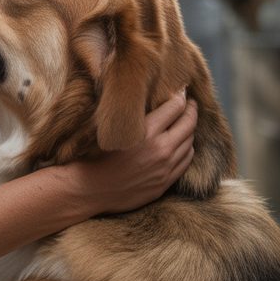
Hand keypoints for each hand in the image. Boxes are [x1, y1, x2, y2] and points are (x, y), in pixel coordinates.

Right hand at [60, 90, 196, 217]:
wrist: (88, 189)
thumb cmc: (93, 154)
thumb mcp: (112, 126)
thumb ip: (134, 113)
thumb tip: (152, 97)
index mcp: (146, 132)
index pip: (176, 107)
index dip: (181, 95)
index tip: (181, 91)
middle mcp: (160, 150)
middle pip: (189, 123)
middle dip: (191, 110)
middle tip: (190, 103)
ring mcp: (165, 168)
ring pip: (190, 143)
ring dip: (189, 131)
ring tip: (184, 124)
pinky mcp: (164, 183)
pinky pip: (186, 162)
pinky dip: (186, 150)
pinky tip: (180, 145)